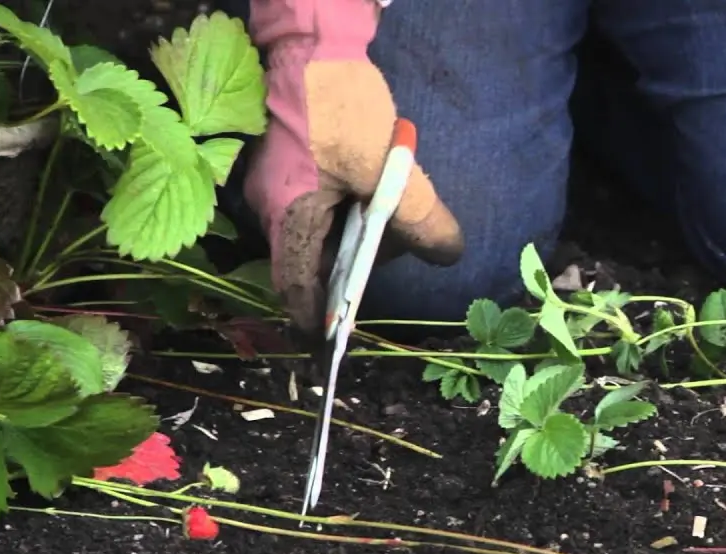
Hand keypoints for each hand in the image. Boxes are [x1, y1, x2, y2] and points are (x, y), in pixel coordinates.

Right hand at [243, 1, 462, 335]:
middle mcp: (275, 207)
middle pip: (310, 263)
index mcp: (287, 216)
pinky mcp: (296, 166)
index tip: (336, 340)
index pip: (293, 286)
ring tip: (395, 235)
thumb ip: (420, 217)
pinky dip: (351, 216)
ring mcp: (282, 185)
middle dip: (349, 276)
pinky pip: (322, 207)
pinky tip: (381, 203)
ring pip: (319, 234)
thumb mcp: (388, 169)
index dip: (315, 317)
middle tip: (388, 275)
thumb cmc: (340, 106)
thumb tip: (451, 254)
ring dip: (355, 242)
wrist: (315, 40)